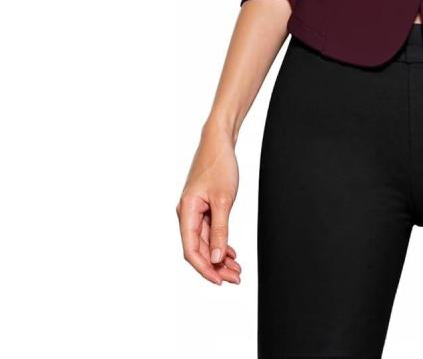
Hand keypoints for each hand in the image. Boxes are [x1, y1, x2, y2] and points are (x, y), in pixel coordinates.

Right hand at [177, 124, 241, 285]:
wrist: (219, 141)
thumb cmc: (219, 165)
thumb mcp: (224, 199)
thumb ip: (220, 230)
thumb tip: (217, 258)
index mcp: (186, 212)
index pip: (192, 250)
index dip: (205, 269)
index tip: (220, 281)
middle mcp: (186, 214)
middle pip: (199, 249)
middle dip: (216, 266)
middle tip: (236, 277)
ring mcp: (194, 211)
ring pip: (205, 242)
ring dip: (219, 256)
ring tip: (236, 268)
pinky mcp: (202, 207)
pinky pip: (209, 231)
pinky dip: (219, 242)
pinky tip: (230, 252)